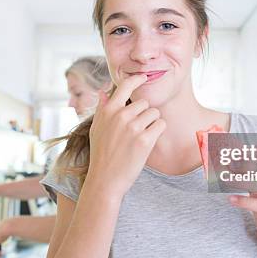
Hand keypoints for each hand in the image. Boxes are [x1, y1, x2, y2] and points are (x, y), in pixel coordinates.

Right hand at [87, 74, 166, 199]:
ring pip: (154, 113)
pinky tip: (148, 141)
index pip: (125, 86)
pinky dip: (158, 131)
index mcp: (108, 111)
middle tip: (137, 130)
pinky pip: (160, 124)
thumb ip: (101, 109)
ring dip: (152, 123)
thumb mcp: (96, 129)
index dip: (137, 80)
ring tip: (141, 136)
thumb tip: (103, 92)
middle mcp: (120, 116)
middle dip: (145, 113)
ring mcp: (133, 127)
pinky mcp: (144, 140)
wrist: (105, 180)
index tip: (144, 77)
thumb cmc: (101, 154)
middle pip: (145, 102)